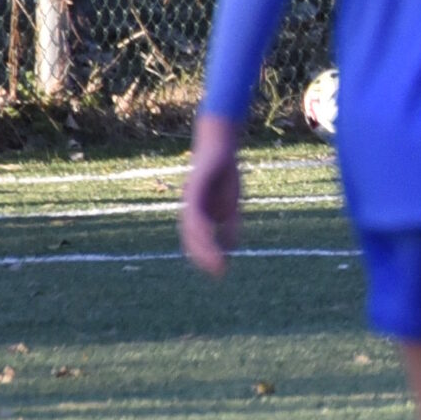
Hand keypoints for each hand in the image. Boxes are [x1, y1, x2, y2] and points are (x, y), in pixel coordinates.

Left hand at [179, 113, 245, 277]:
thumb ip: (230, 225)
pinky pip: (196, 211)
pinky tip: (210, 235)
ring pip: (192, 228)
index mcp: (197, 214)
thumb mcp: (230, 204)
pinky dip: (202, 225)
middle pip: (192, 238)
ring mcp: (190, 199)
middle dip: (204, 256)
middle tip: (218, 273)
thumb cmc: (224, 173)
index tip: (219, 272)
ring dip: (204, 246)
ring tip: (217, 260)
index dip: (206, 257)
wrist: (221, 146)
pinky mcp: (195, 188)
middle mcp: (189, 209)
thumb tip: (231, 248)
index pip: (197, 241)